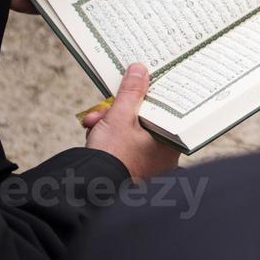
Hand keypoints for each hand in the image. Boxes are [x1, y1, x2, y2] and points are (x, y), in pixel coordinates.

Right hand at [84, 64, 180, 180]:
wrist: (89, 189)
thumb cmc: (112, 158)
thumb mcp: (120, 118)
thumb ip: (130, 93)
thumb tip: (140, 70)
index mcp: (170, 143)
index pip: (164, 110)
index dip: (145, 97)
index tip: (133, 89)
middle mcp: (163, 155)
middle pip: (143, 119)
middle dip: (117, 111)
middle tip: (103, 110)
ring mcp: (148, 163)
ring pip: (130, 130)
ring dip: (108, 122)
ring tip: (94, 123)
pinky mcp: (131, 168)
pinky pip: (123, 144)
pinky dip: (107, 136)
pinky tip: (94, 134)